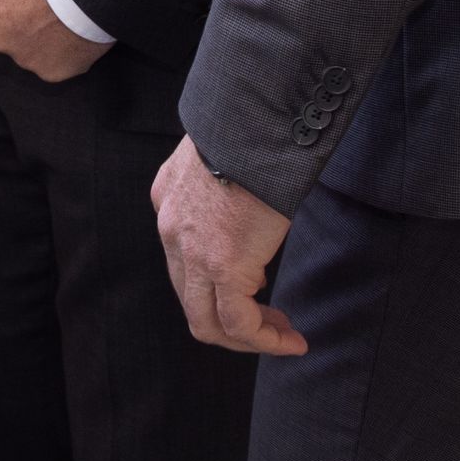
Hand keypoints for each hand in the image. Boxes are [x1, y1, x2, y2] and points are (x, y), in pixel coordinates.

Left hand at [152, 136, 305, 356]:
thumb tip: (248, 220)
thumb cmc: (253, 130)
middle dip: (230, 321)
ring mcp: (192, 251)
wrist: (256, 120)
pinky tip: (291, 339)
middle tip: (269, 324)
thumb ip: (224, 186)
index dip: (218, 283)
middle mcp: (171, 230)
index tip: (258, 286)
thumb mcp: (225, 155)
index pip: (184, 262)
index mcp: (168, 199)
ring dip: (246, 338)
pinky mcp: (222, 265)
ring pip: (206, 322)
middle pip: (190, 299)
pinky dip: (264, 340)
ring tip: (283, 336)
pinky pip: (237, 323)